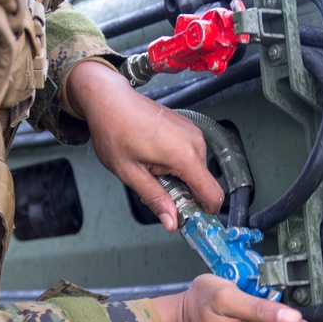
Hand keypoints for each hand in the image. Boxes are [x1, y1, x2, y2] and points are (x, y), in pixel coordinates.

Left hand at [66, 61, 223, 231]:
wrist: (110, 99)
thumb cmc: (115, 130)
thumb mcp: (130, 173)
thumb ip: (155, 199)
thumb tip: (171, 222)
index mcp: (184, 155)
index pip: (213, 194)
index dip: (205, 212)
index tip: (190, 220)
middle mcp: (195, 142)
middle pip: (204, 184)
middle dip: (185, 195)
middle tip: (156, 190)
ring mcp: (193, 133)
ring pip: (197, 171)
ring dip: (179, 179)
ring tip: (152, 170)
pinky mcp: (188, 129)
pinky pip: (192, 156)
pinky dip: (178, 165)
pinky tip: (155, 159)